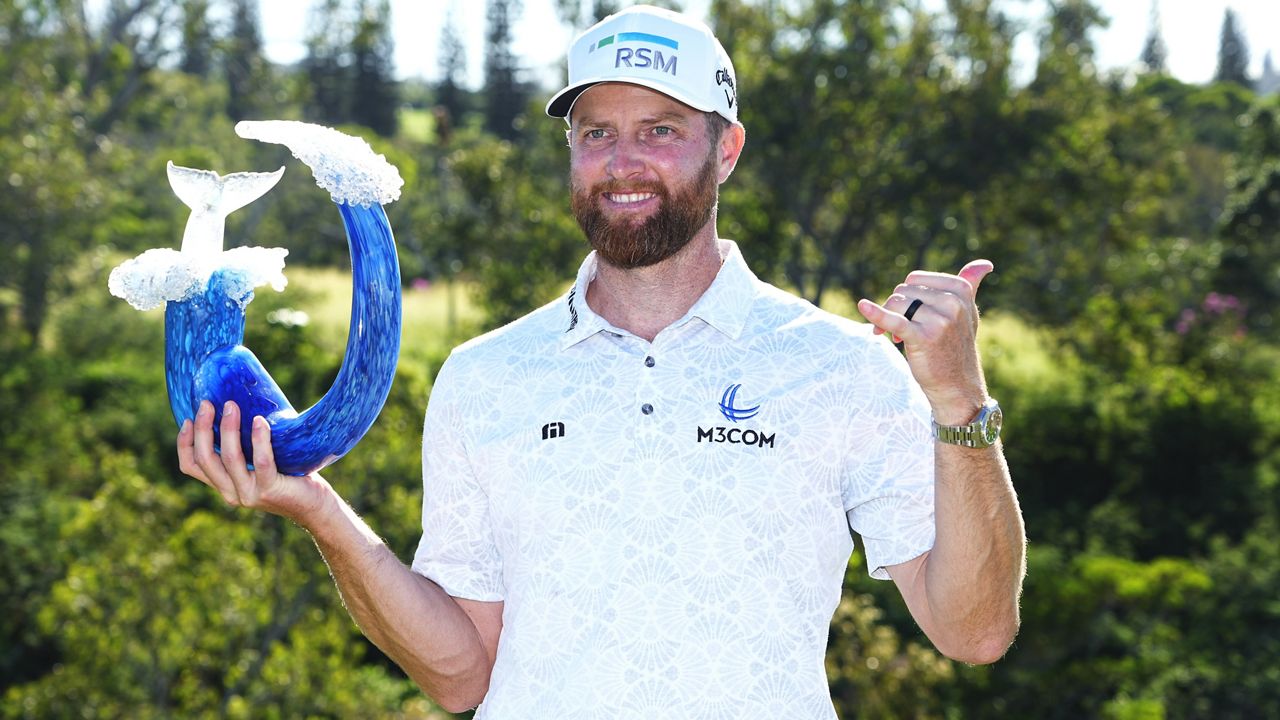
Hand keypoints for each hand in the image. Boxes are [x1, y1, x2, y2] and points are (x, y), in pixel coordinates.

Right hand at [177, 399, 328, 521]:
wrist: (314, 506)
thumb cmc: (289, 477)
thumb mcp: (258, 464)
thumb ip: (244, 449)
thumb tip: (236, 407)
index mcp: (224, 485)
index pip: (191, 465)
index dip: (184, 442)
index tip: (188, 418)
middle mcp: (231, 492)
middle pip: (205, 459)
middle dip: (203, 428)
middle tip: (208, 403)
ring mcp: (249, 494)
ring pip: (229, 459)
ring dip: (228, 429)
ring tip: (232, 406)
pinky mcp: (270, 490)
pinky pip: (261, 462)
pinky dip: (258, 440)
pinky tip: (259, 422)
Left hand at [856, 260, 992, 423]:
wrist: (957, 386)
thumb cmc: (956, 346)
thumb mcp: (967, 313)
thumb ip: (970, 286)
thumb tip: (986, 263)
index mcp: (960, 291)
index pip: (915, 279)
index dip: (905, 295)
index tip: (909, 313)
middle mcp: (953, 302)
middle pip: (902, 291)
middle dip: (895, 308)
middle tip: (899, 331)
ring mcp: (940, 320)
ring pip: (896, 304)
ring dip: (887, 320)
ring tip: (894, 337)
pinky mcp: (924, 338)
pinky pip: (894, 320)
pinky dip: (876, 314)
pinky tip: (863, 306)